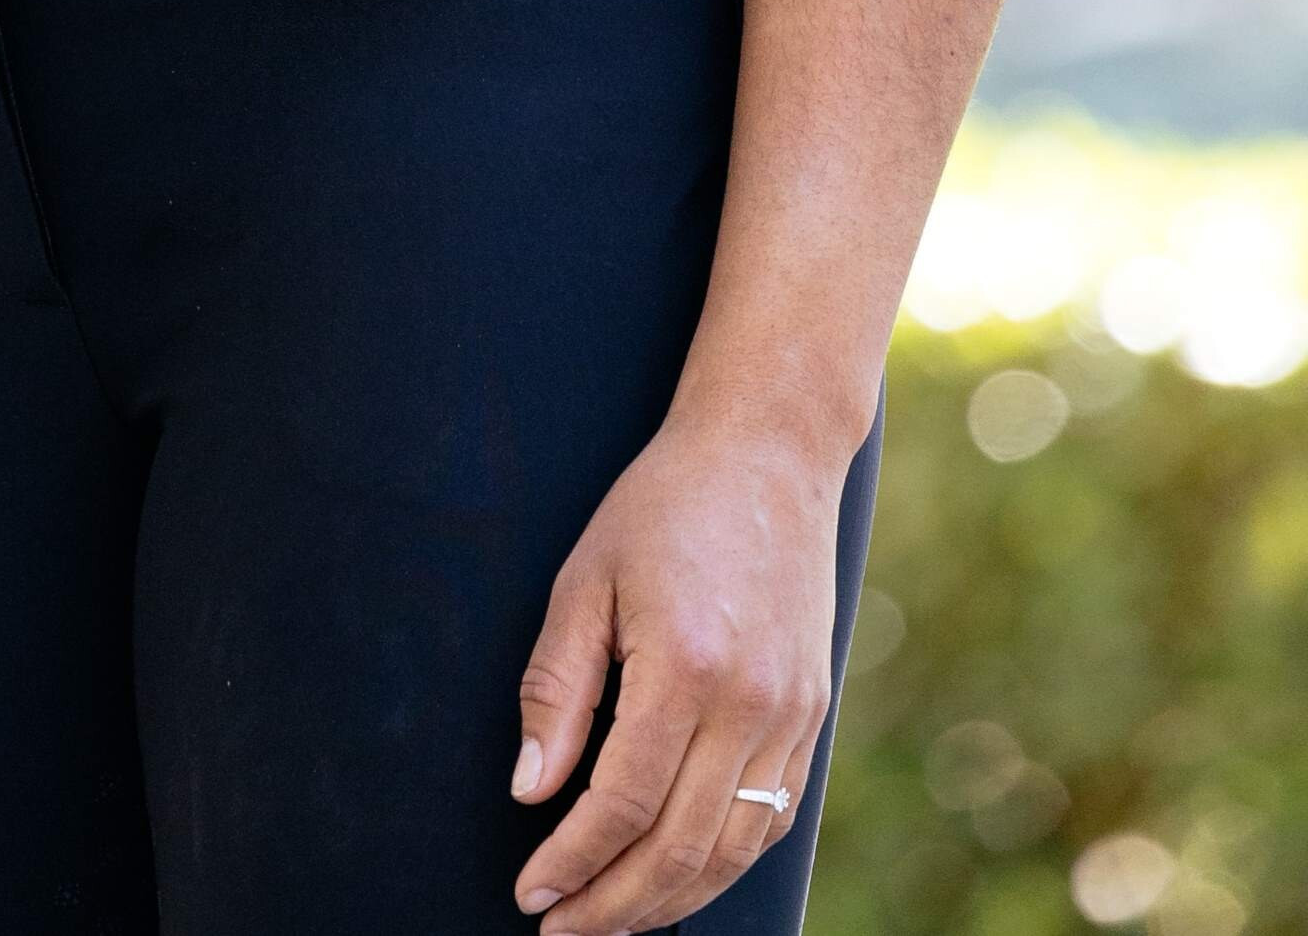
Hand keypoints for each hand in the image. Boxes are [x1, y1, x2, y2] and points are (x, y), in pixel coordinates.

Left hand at [511, 418, 844, 924]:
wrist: (768, 455)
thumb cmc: (661, 507)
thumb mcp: (584, 577)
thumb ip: (556, 689)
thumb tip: (529, 790)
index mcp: (685, 666)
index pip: (624, 803)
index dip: (574, 860)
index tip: (531, 892)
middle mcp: (750, 705)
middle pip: (682, 849)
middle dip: (616, 905)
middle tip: (561, 927)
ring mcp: (793, 718)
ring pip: (733, 852)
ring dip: (670, 901)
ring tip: (611, 918)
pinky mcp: (814, 720)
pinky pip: (770, 823)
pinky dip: (722, 865)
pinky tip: (676, 876)